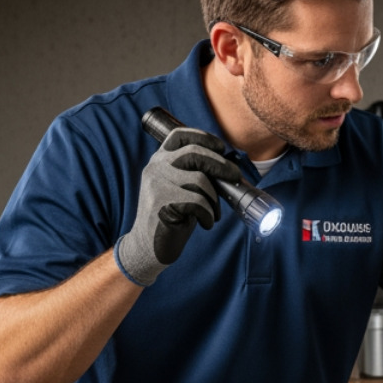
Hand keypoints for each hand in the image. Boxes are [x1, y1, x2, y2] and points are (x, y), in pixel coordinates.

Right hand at [114, 126, 239, 285]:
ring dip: (214, 199)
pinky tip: (204, 223)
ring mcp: (156, 183)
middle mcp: (155, 167)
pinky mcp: (162, 202)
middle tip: (235, 177)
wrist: (148, 246)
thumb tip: (228, 168)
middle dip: (221, 165)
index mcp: (160, 160)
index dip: (203, 137)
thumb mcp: (181, 188)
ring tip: (212, 213)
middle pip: (194, 153)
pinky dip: (208, 214)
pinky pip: (198, 202)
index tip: (220, 147)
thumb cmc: (172, 216)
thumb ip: (195, 173)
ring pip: (200, 180)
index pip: (180, 136)